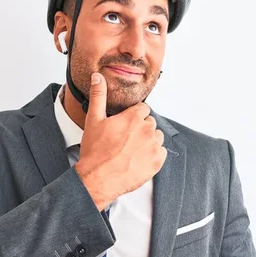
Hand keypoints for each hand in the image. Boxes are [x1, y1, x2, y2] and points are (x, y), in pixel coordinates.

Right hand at [75, 72, 166, 210]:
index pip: (143, 109)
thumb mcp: (94, 120)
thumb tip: (98, 77)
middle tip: (125, 140)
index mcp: (134, 118)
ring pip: (156, 137)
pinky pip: (161, 153)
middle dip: (140, 129)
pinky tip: (138, 159)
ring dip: (148, 141)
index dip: (133, 116)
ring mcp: (153, 147)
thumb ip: (98, 96)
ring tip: (131, 150)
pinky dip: (153, 156)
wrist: (97, 179)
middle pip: (149, 123)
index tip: (126, 125)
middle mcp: (147, 130)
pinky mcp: (157, 162)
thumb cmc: (95, 151)